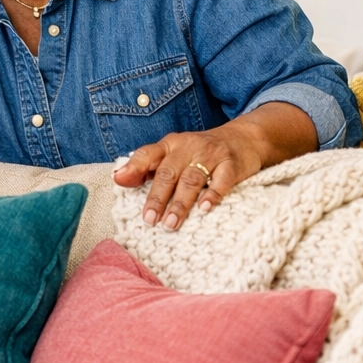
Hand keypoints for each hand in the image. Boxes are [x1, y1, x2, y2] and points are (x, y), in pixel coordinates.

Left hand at [112, 103, 316, 229]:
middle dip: (157, 197)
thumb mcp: (174, 153)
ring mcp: (211, 154)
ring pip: (192, 179)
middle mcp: (188, 147)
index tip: (119, 181)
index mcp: (170, 144)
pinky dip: (213, 194)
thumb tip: (118, 179)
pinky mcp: (232, 164)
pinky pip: (222, 180)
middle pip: (169, 172)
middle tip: (149, 220)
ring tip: (170, 224)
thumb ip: (148, 166)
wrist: (244, 138)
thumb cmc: (200, 152)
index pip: (148, 153)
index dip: (134, 167)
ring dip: (180, 203)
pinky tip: (204, 209)